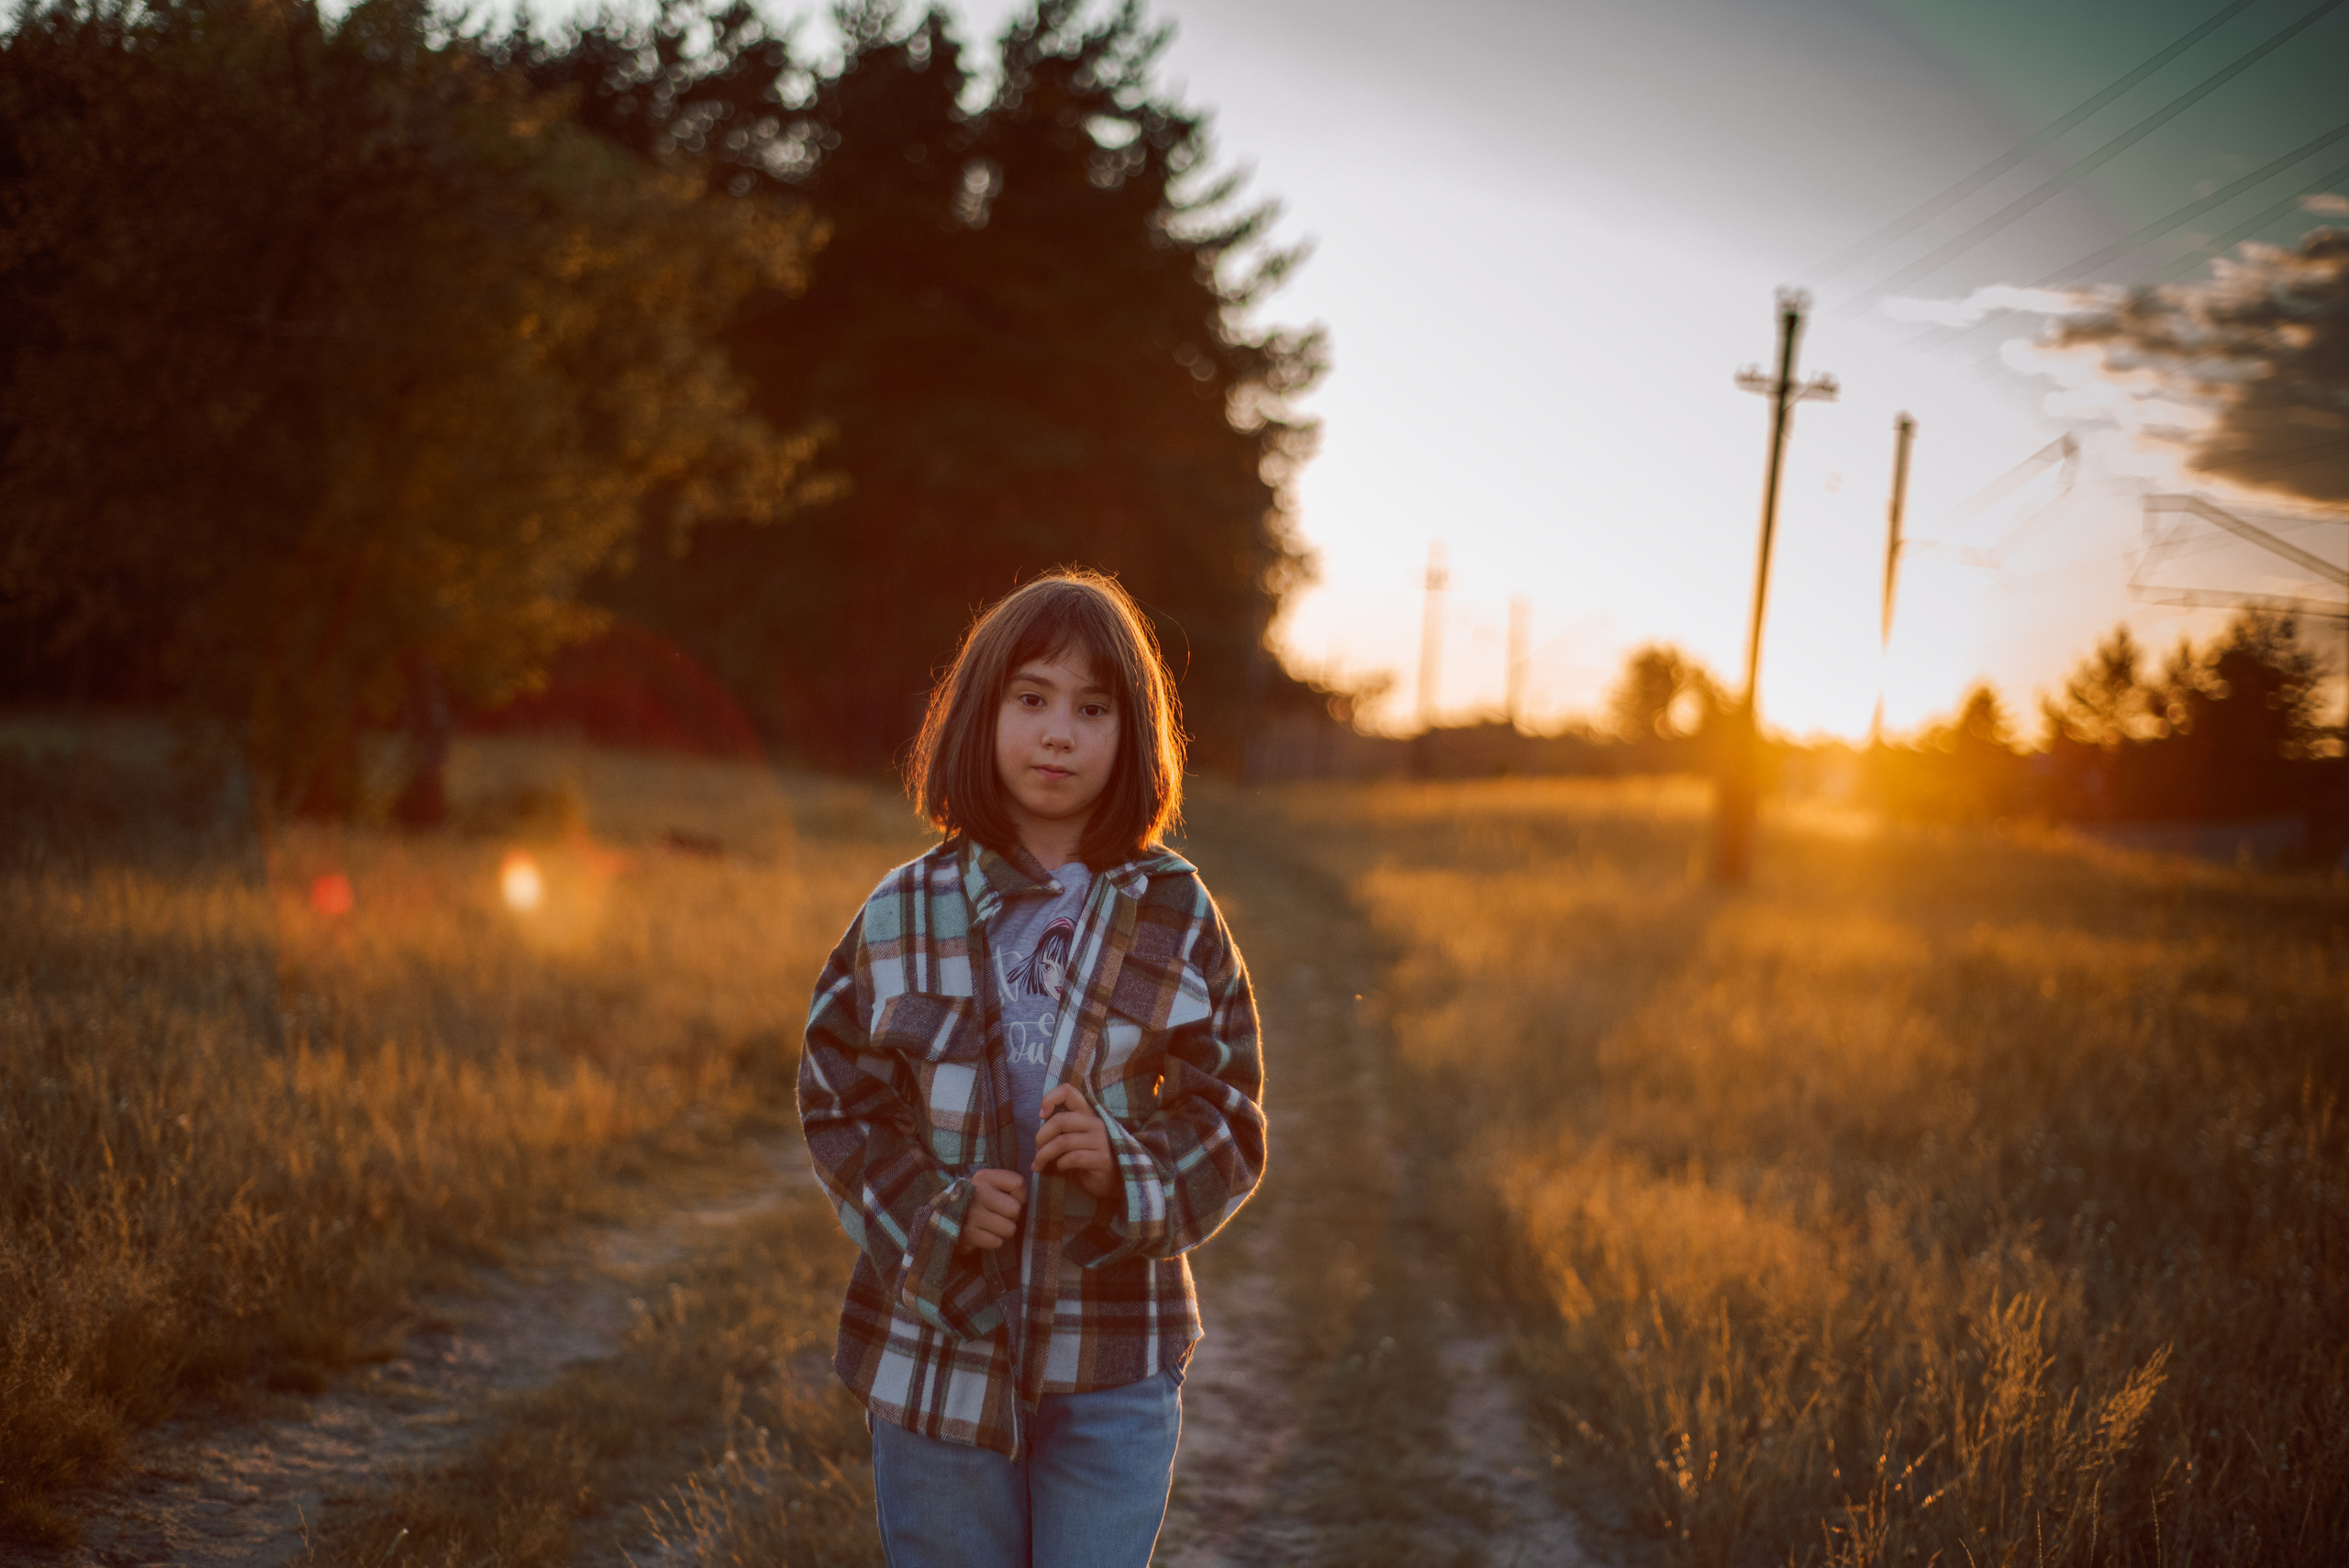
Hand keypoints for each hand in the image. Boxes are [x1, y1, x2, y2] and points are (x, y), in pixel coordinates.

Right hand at [957, 1168, 1025, 1251]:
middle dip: (1011, 1216)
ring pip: (1009, 1229)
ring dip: (1003, 1230)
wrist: (946, 1218)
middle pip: (1015, 1209)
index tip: (1008, 1198)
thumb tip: (1024, 1200)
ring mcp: (972, 1215)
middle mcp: (977, 1193)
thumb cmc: (977, 1200)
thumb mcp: (989, 1184)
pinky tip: (983, 1233)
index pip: (1018, 1183)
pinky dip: (993, 1240)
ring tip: (991, 1224)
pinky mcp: (969, 1235)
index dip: (1019, 1195)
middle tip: (999, 1214)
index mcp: (984, 1177)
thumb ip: (1009, 1185)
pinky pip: (997, 1242)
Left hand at [1034, 1083, 1114, 1199]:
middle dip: (1041, 1136)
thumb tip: (1040, 1120)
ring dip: (1045, 1154)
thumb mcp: (1077, 1136)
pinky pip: (1072, 1158)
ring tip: (1039, 1164)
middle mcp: (1096, 1123)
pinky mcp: (1102, 1159)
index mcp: (1088, 1113)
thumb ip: (1063, 1126)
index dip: (1050, 1098)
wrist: (1115, 1179)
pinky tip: (1060, 1168)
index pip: (1068, 1091)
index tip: (1041, 1114)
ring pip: (1063, 1142)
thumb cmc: (1090, 1156)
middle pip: (1060, 1120)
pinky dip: (1060, 1164)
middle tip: (1036, 1149)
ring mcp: (1101, 1140)